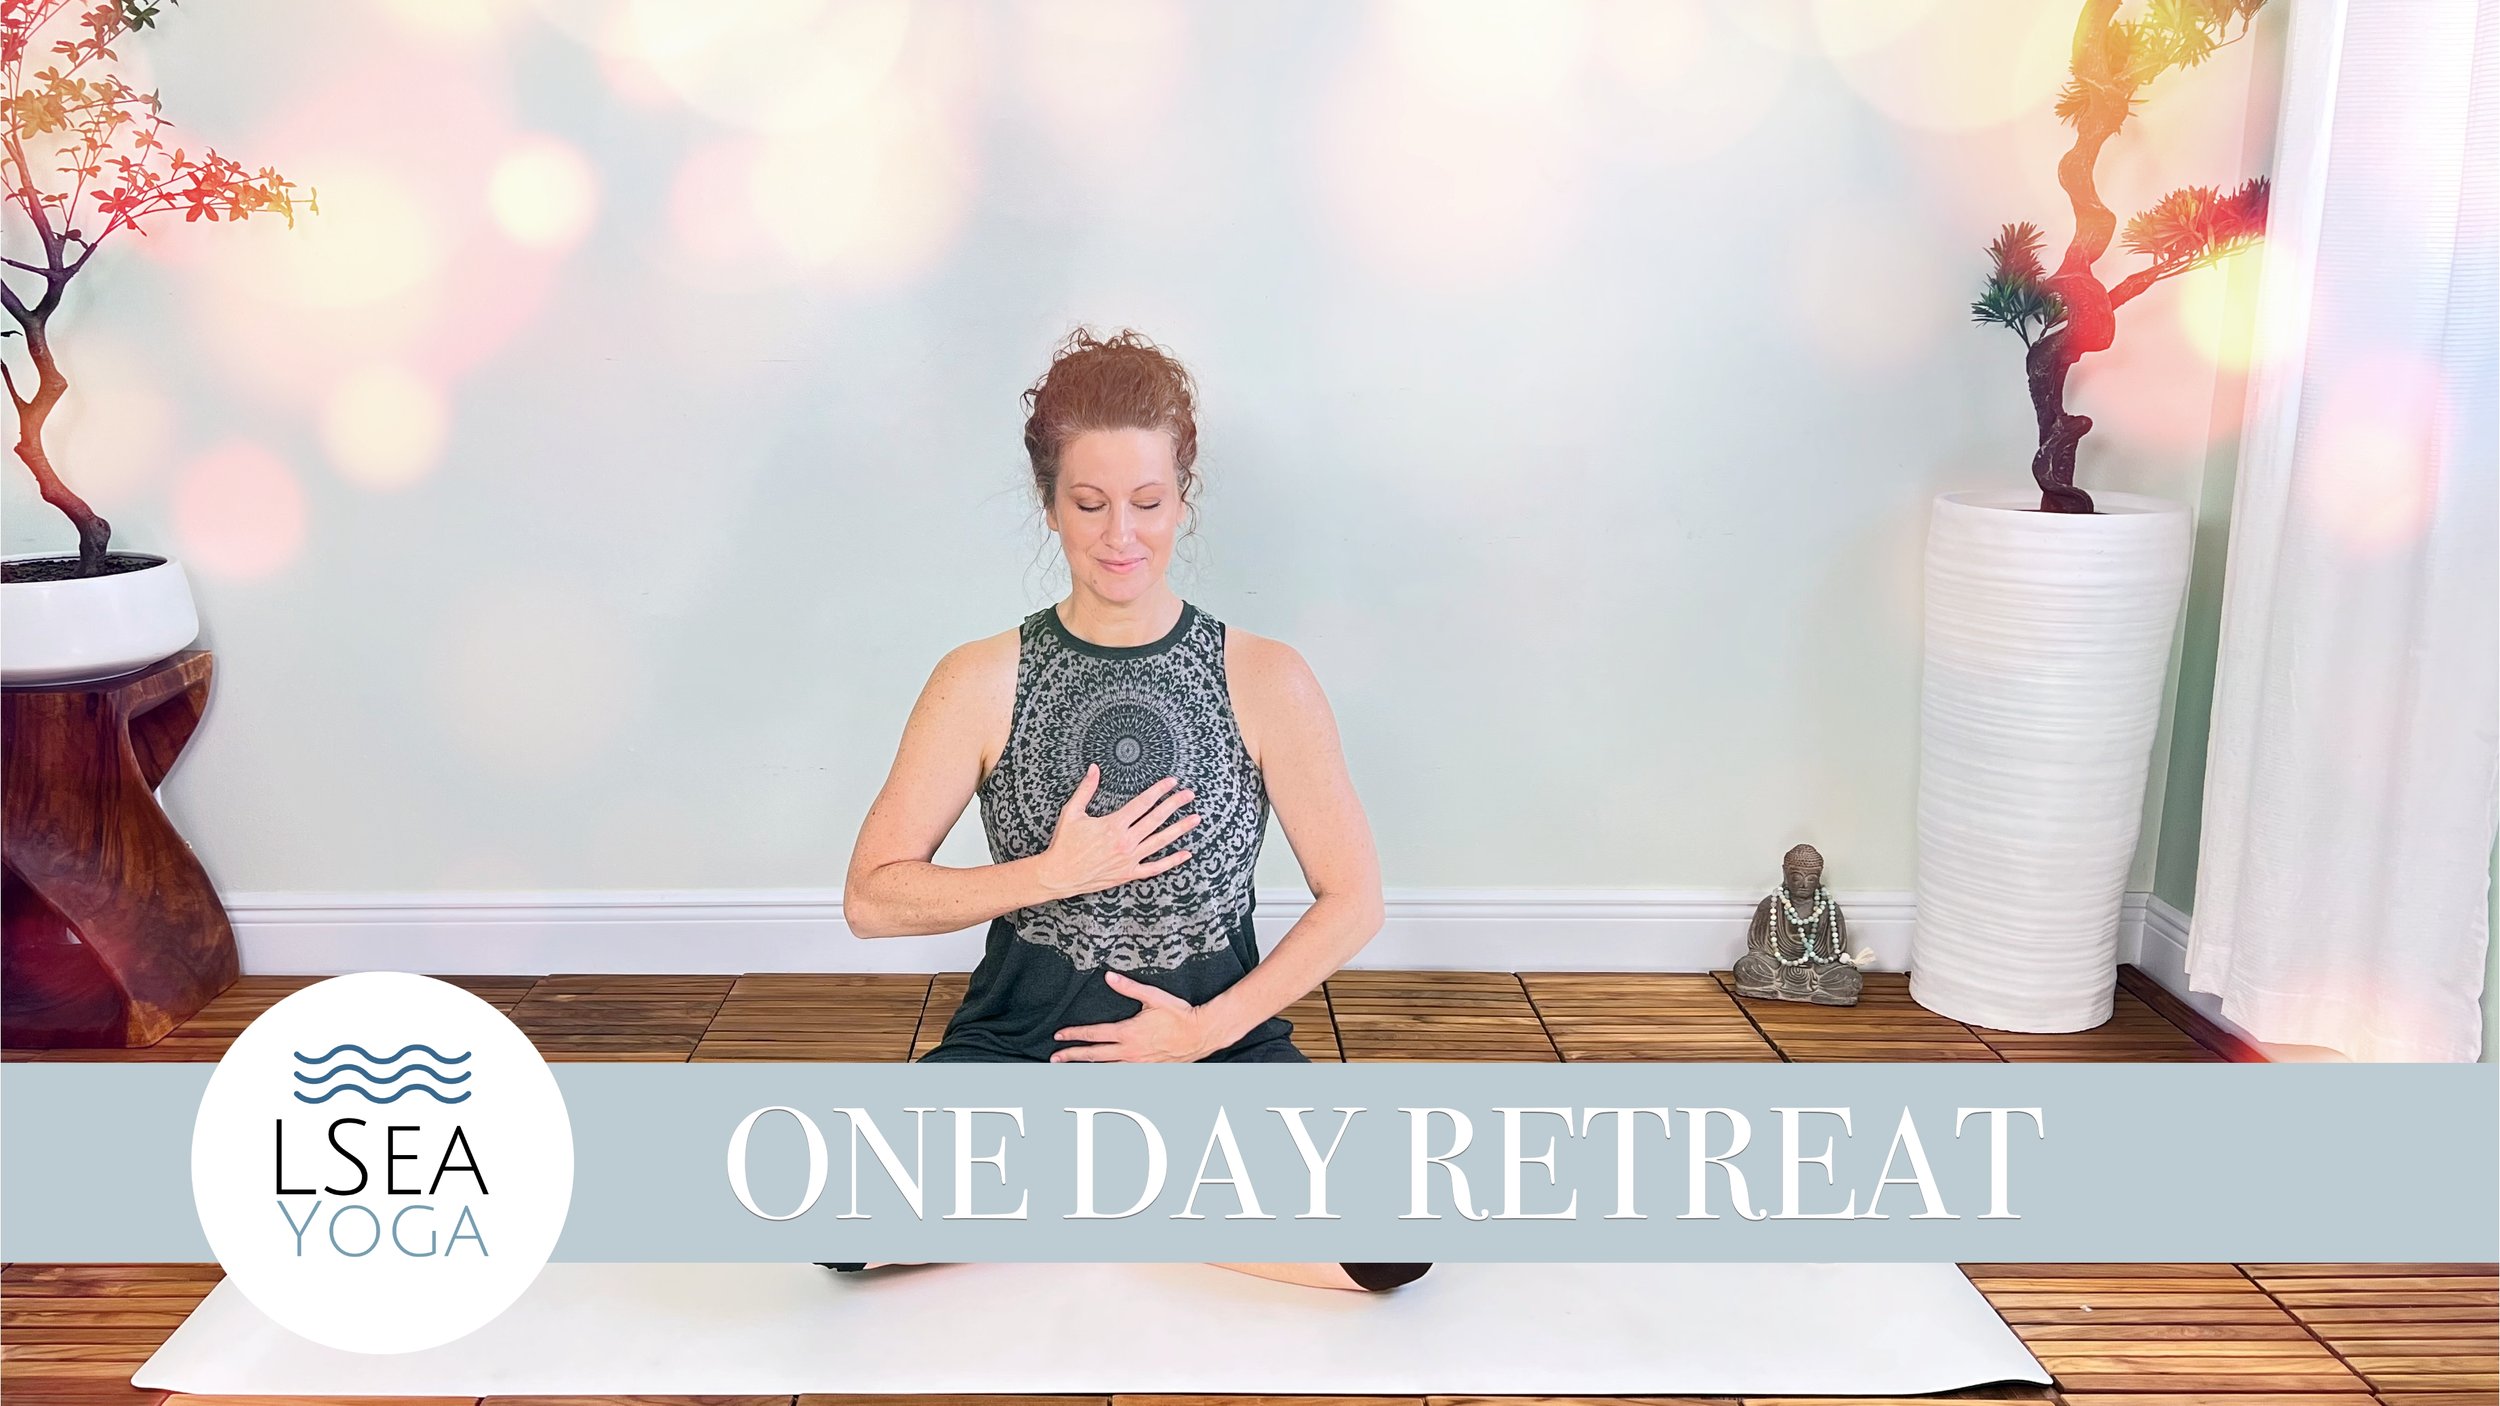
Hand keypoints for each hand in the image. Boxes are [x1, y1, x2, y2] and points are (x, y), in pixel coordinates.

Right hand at [1033, 765, 1201, 898]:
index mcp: (1113, 825)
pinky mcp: (1128, 874)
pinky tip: (1186, 854)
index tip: (1171, 782)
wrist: (1059, 874)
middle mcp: (1125, 841)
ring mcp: (1129, 859)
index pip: (1143, 803)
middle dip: (1175, 804)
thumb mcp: (1072, 812)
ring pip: (1161, 841)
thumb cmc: (1064, 843)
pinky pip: (1155, 868)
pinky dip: (1172, 861)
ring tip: (1196, 819)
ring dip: (1180, 829)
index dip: (1159, 790)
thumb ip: (1086, 789)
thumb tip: (1094, 768)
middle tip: (1189, 794)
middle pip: (1157, 819)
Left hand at [1052, 971, 1215, 1061]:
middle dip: (1072, 1056)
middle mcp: (1130, 1051)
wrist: (1201, 1034)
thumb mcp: (1153, 996)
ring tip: (1071, 1071)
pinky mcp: (1148, 1070)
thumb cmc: (1179, 1015)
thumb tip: (1109, 977)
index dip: (1074, 1034)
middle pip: (1094, 1056)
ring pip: (1106, 1069)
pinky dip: (1109, 1076)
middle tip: (1055, 1059)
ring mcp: (1138, 1063)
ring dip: (1087, 1069)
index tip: (1059, 1035)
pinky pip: (1123, 1075)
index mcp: (1128, 1032)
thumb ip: (1129, 987)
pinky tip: (1102, 1077)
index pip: (1094, 1034)